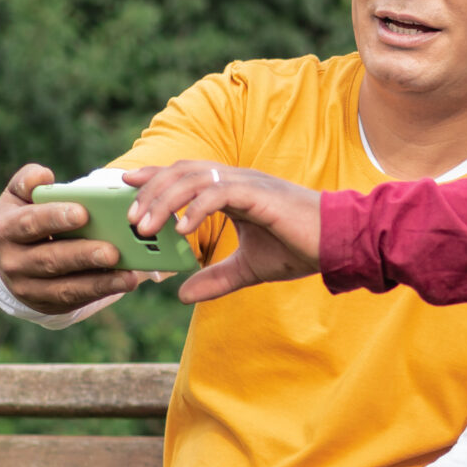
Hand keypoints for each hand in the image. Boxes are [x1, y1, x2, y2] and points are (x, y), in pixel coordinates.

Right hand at [0, 163, 158, 314]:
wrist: (12, 261)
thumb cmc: (24, 219)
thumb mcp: (18, 198)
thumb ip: (28, 181)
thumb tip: (43, 176)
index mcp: (7, 230)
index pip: (29, 224)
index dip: (54, 218)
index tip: (83, 212)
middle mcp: (14, 262)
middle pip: (50, 259)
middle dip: (83, 255)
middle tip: (113, 250)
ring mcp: (30, 287)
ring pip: (66, 286)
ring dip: (99, 281)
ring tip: (128, 273)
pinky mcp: (50, 304)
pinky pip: (77, 299)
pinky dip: (103, 290)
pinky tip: (125, 281)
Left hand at [124, 162, 321, 303]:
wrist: (339, 243)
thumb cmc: (301, 249)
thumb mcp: (250, 269)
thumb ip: (217, 279)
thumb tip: (181, 295)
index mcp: (234, 190)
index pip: (185, 174)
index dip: (154, 177)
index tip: (126, 187)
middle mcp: (237, 180)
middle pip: (182, 171)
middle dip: (150, 192)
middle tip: (129, 219)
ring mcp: (247, 184)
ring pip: (194, 179)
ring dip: (164, 201)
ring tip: (145, 227)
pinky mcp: (259, 195)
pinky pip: (219, 194)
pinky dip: (195, 209)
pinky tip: (180, 230)